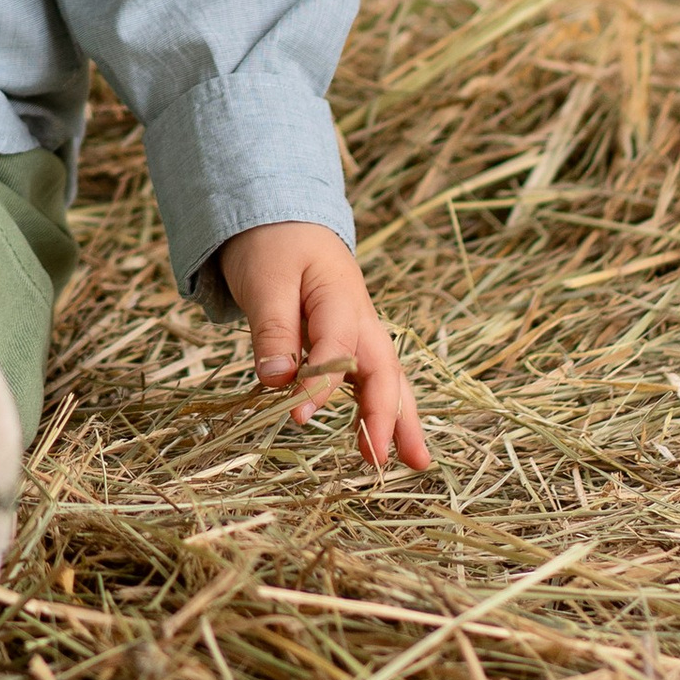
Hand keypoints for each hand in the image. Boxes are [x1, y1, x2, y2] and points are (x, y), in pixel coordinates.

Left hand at [217, 221, 429, 473]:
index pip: (337, 350)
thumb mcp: (265, 280)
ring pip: (386, 378)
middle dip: (390, 416)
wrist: (283, 217)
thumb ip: (271, 329)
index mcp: (340, 297)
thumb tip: (275, 380)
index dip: (319, 386)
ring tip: (414, 462)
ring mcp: (359, 330)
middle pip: (384, 370)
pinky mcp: (349, 341)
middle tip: (389, 459)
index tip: (298, 417)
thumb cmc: (273, 245)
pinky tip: (378, 437)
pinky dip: (379, 407)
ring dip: (399, 418)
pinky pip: (370, 377)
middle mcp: (360, 318)